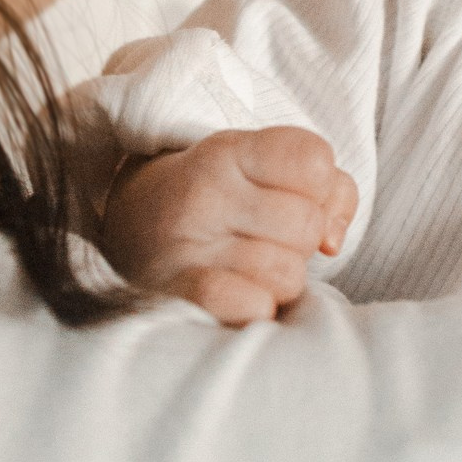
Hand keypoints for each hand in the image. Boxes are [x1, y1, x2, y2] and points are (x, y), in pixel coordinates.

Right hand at [100, 128, 357, 326]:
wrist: (129, 233)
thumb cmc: (219, 201)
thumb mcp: (264, 169)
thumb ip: (326, 189)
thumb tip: (332, 242)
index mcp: (227, 154)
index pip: (312, 161)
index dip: (320, 186)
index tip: (296, 195)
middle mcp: (203, 197)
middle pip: (307, 225)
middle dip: (300, 239)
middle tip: (264, 237)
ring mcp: (187, 249)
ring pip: (289, 275)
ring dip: (280, 280)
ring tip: (246, 267)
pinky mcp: (178, 298)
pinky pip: (250, 307)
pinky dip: (257, 307)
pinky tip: (241, 295)